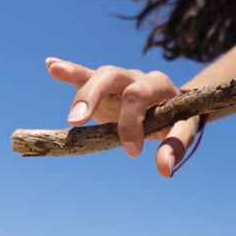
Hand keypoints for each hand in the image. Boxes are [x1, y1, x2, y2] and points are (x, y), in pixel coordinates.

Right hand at [46, 57, 199, 176]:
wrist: (177, 104)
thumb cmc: (177, 119)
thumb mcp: (184, 130)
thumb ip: (175, 146)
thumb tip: (164, 170)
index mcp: (158, 84)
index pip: (139, 95)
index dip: (131, 122)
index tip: (132, 152)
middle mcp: (136, 77)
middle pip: (113, 75)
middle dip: (93, 96)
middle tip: (77, 121)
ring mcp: (118, 80)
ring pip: (97, 74)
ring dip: (76, 80)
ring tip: (55, 71)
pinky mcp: (103, 88)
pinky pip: (84, 75)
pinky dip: (69, 70)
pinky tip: (51, 65)